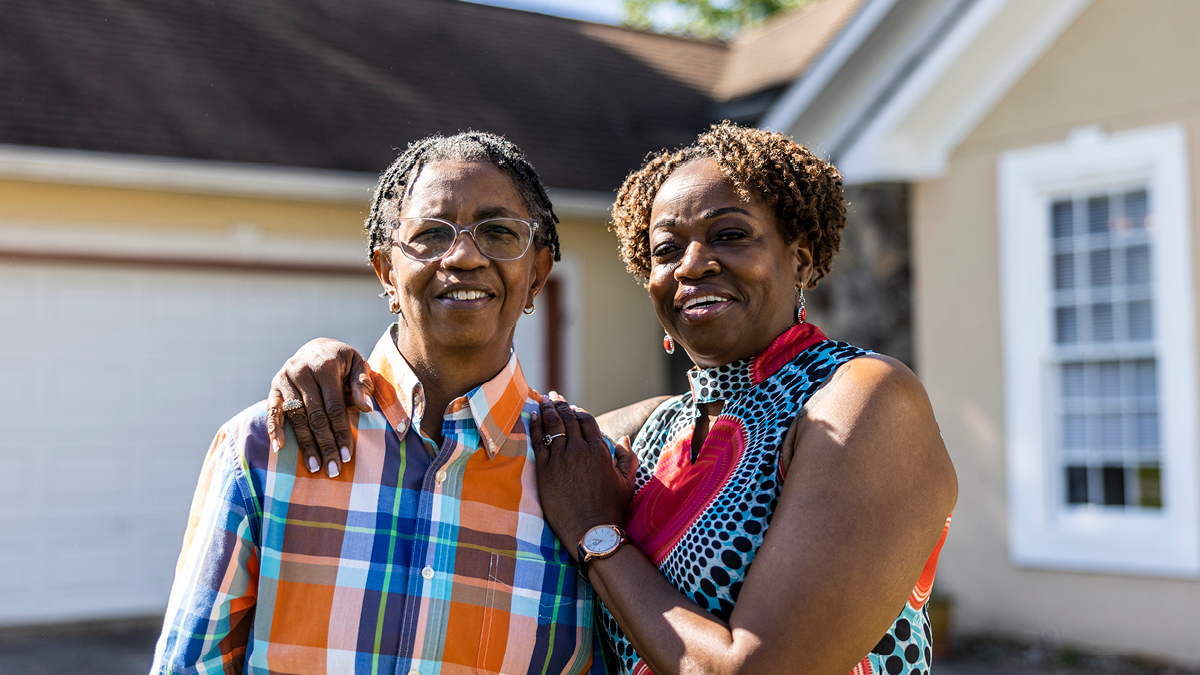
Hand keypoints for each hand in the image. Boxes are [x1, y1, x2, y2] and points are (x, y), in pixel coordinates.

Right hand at [266, 338, 373, 476]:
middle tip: (333, 469)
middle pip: (315, 416)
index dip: (341, 432)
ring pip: (296, 417)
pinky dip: (274, 429)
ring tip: (314, 466)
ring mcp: (285, 378)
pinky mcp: (274, 385)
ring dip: (305, 444)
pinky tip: (279, 448)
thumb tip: (366, 408)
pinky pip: (273, 410)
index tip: (347, 455)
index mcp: (325, 366)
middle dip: (325, 445)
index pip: (335, 407)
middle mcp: (302, 371)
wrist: (318, 347)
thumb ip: (362, 384)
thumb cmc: (343, 361)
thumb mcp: (358, 365)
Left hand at [531, 391, 637, 559]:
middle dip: (560, 404)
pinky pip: (538, 442)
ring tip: (543, 400)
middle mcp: (578, 450)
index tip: (573, 407)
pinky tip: (532, 417)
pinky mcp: (545, 471)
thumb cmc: (612, 508)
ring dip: (547, 410)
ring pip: (552, 426)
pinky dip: (535, 427)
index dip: (579, 412)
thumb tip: (623, 439)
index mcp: (599, 450)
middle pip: (567, 419)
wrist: (591, 532)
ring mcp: (560, 459)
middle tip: (554, 396)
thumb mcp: (627, 481)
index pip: (586, 420)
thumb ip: (628, 457)